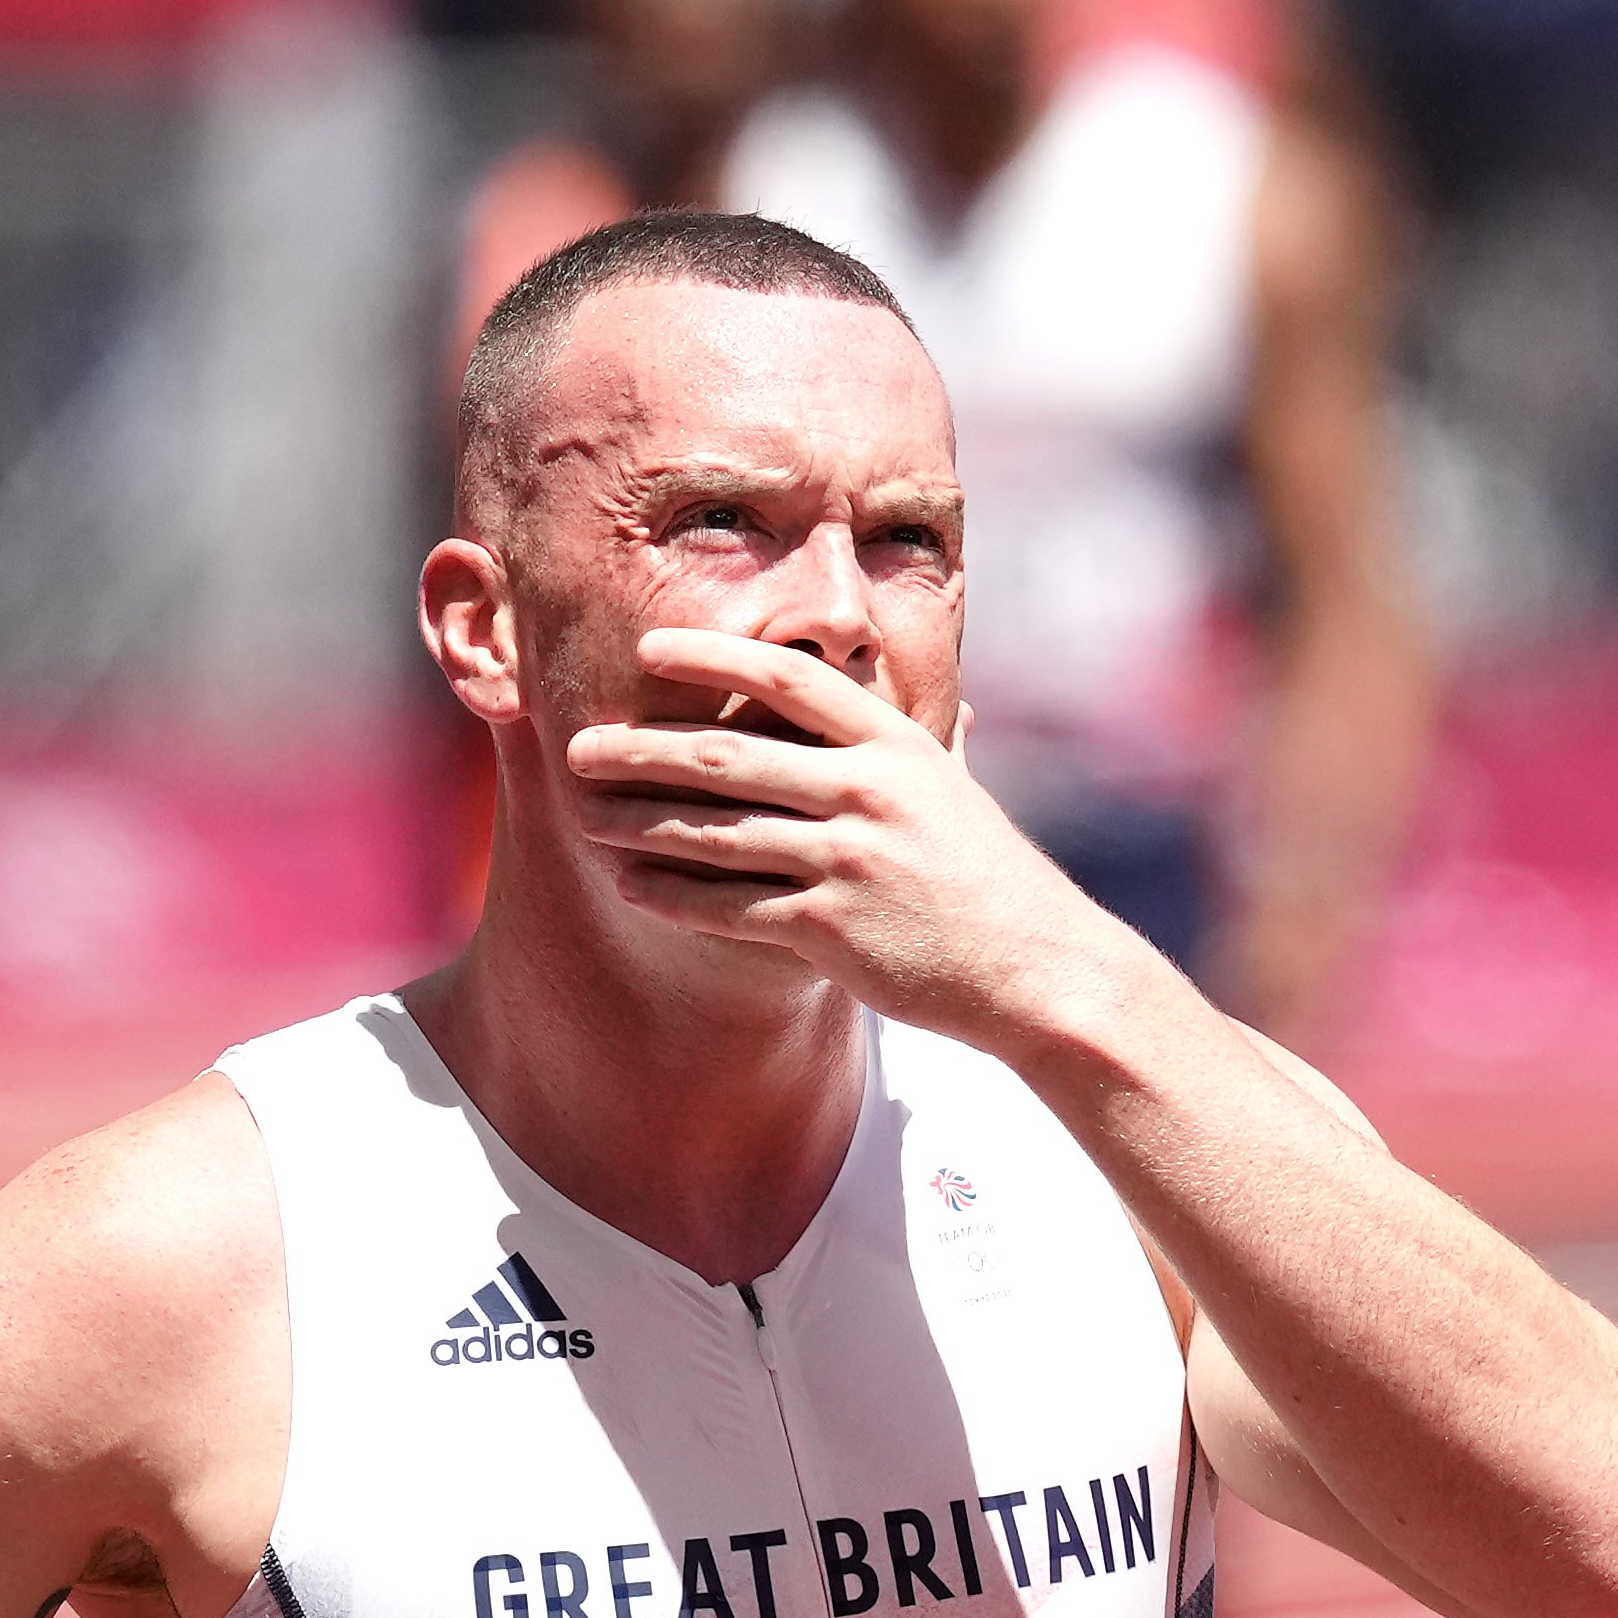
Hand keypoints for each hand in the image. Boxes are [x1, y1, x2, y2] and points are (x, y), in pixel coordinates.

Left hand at [559, 629, 1182, 1062]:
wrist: (1038, 970)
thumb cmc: (995, 882)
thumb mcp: (964, 795)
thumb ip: (941, 746)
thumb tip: (952, 703)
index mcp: (897, 745)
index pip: (789, 679)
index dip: (713, 657)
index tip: (650, 646)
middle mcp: (869, 791)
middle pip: (730, 756)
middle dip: (643, 749)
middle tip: (579, 745)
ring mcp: (849, 860)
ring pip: (717, 832)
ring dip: (640, 824)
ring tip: (587, 817)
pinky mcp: (832, 929)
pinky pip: (729, 906)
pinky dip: (672, 896)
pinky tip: (630, 886)